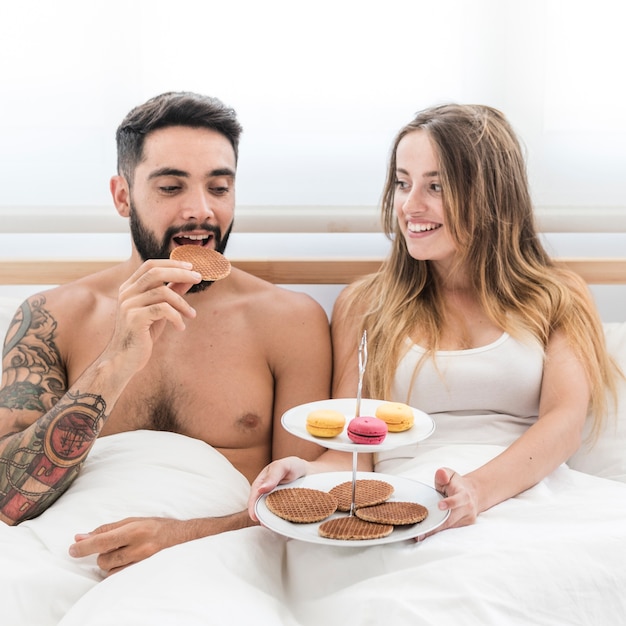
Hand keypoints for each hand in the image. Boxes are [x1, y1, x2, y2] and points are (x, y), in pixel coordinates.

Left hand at [68, 517, 185, 575]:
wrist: (184, 538)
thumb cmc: (157, 527)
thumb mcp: (134, 521)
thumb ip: (107, 529)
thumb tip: (80, 536)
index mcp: (135, 530)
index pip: (102, 540)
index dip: (84, 547)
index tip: (72, 549)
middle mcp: (139, 547)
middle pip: (104, 559)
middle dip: (102, 554)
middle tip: (113, 547)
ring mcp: (142, 563)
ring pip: (110, 570)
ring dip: (110, 563)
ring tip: (124, 553)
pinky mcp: (144, 573)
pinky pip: (120, 577)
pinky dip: (118, 570)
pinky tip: (127, 562)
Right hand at [102, 260, 201, 375]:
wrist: (124, 359)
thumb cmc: (143, 334)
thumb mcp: (159, 310)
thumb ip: (171, 292)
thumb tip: (189, 277)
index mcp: (129, 287)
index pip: (150, 265)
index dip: (171, 263)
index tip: (191, 266)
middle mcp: (126, 293)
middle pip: (156, 272)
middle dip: (181, 273)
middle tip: (199, 278)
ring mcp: (128, 305)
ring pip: (163, 292)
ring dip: (183, 303)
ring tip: (192, 315)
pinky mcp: (134, 318)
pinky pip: (163, 310)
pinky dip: (177, 317)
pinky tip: (180, 327)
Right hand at [248, 456, 308, 520]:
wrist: (310, 472)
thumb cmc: (292, 466)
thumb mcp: (282, 466)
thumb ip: (273, 476)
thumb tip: (261, 489)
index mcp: (261, 484)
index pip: (254, 497)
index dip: (253, 508)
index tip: (255, 517)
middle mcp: (267, 496)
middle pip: (262, 509)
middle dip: (263, 518)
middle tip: (267, 525)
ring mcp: (277, 504)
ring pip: (272, 515)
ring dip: (273, 522)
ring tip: (277, 527)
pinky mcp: (286, 509)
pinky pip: (283, 517)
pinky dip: (284, 522)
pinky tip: (287, 525)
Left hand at [415, 467, 478, 541]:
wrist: (473, 493)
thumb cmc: (457, 484)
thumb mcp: (450, 474)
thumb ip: (443, 474)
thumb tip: (441, 474)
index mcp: (464, 494)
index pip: (459, 499)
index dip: (450, 503)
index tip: (440, 505)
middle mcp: (468, 507)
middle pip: (451, 518)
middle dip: (437, 525)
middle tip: (422, 531)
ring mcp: (468, 518)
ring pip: (449, 526)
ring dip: (435, 531)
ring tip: (420, 535)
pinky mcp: (465, 524)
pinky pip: (450, 529)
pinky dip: (439, 531)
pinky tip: (427, 533)